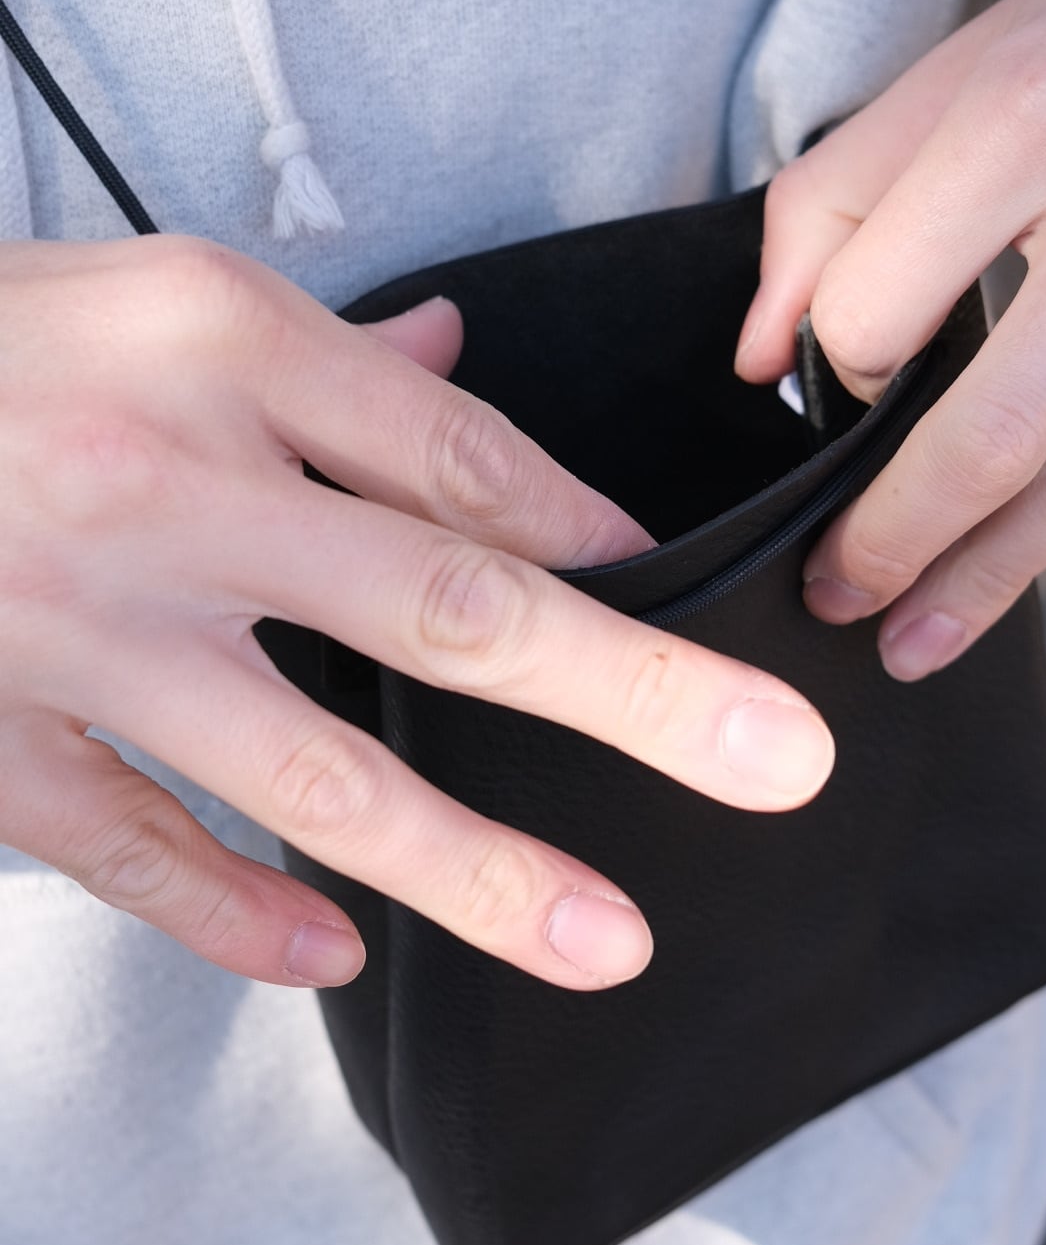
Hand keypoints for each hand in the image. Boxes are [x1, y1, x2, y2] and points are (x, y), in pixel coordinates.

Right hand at [0, 235, 834, 990]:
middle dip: (628, 694)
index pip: (462, 454)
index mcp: (222, 341)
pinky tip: (333, 953)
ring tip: (605, 936)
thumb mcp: (147, 290)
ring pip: (314, 767)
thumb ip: (319, 349)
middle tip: (770, 763)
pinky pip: (135, 849)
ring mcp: (75, 623)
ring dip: (474, 864)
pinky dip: (238, 913)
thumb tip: (458, 362)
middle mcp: (168, 480)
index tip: (676, 594)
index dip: (595, 533)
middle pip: (447, 602)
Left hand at [735, 0, 1045, 680]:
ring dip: (998, 575)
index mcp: (1021, 129)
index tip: (835, 381)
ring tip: (918, 640)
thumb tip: (762, 365)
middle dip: (901, 539)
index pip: (880, 313)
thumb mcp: (938, 80)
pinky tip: (1015, 564)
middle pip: (997, 433)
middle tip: (835, 599)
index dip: (837, 370)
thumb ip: (823, 213)